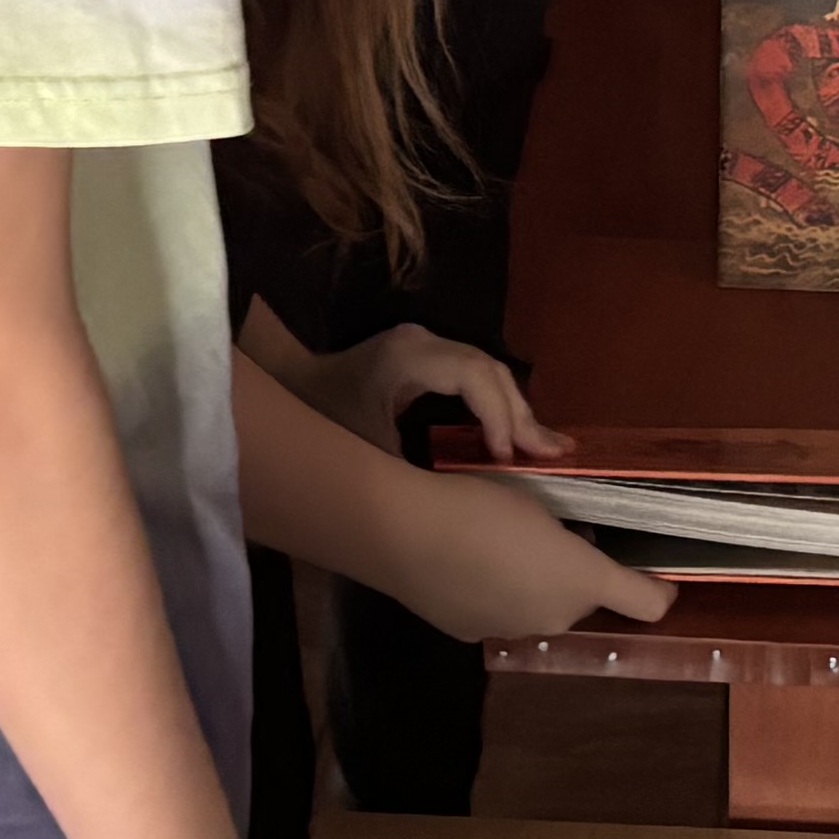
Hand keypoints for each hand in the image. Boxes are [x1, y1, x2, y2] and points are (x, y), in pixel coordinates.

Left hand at [295, 320, 568, 467]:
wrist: (288, 385)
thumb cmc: (321, 419)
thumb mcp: (365, 451)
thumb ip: (415, 467)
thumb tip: (469, 495)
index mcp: (406, 359)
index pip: (472, 375)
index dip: (497, 415)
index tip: (505, 458)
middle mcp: (422, 342)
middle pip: (489, 370)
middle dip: (520, 416)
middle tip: (550, 456)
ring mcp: (427, 345)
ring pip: (489, 372)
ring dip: (516, 411)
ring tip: (547, 449)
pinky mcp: (429, 357)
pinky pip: (476, 377)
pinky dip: (499, 406)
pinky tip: (519, 435)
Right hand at [395, 467, 676, 645]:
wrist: (404, 532)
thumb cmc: (482, 503)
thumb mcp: (539, 499)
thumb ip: (572, 528)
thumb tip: (582, 541)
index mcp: (582, 580)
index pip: (647, 603)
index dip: (658, 589)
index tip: (655, 572)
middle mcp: (555, 617)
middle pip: (584, 601)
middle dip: (577, 575)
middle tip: (555, 532)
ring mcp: (510, 629)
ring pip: (538, 607)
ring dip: (533, 585)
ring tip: (500, 545)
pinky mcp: (468, 632)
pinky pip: (497, 612)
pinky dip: (493, 594)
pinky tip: (465, 565)